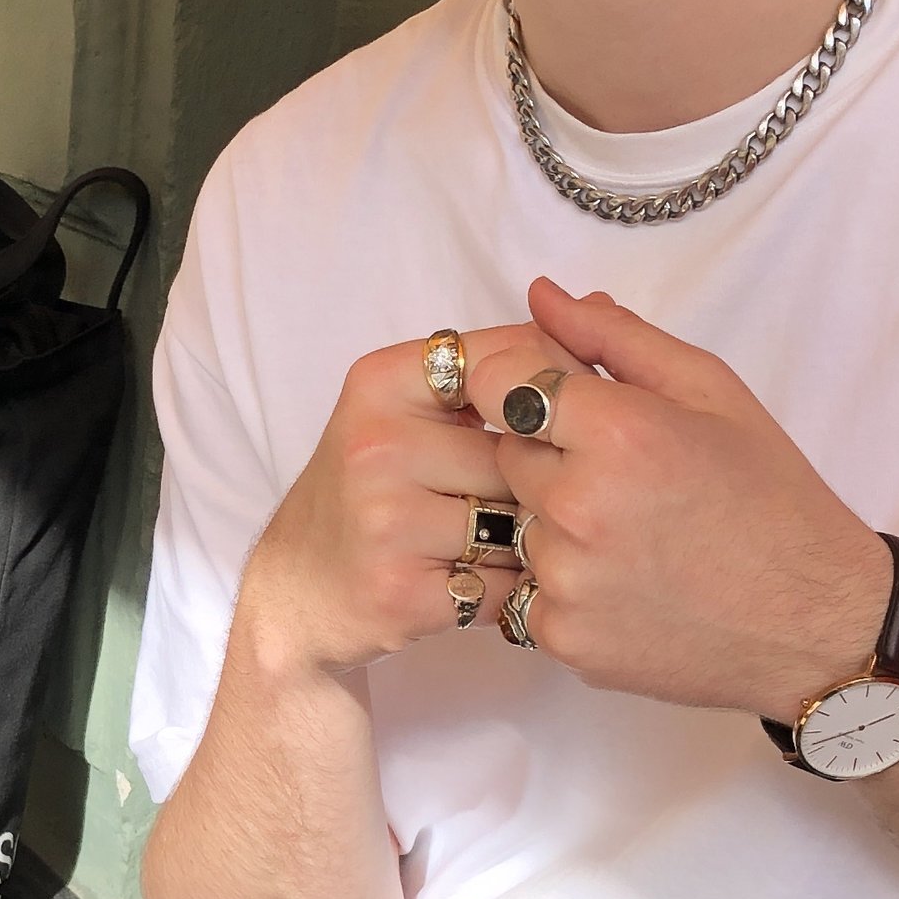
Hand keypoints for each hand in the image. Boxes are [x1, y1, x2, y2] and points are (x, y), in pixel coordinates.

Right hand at [237, 320, 569, 674]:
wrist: (297, 590)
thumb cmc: (369, 492)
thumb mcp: (404, 410)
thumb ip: (491, 369)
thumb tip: (601, 308)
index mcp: (381, 381)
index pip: (508, 358)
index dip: (553, 393)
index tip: (557, 425)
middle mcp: (378, 443)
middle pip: (523, 450)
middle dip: (540, 481)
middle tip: (526, 501)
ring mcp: (386, 519)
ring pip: (520, 519)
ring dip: (532, 539)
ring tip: (504, 543)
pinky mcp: (400, 590)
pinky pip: (505, 585)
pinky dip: (511, 590)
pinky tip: (485, 584)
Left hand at [466, 276, 887, 714]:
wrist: (817, 623)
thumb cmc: (771, 499)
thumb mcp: (712, 392)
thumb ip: (616, 338)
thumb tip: (542, 294)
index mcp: (619, 432)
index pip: (496, 380)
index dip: (516, 382)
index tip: (547, 397)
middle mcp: (579, 506)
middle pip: (504, 452)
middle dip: (547, 453)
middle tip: (623, 475)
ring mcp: (565, 578)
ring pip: (513, 524)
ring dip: (554, 520)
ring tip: (633, 533)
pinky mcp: (561, 636)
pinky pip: (527, 588)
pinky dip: (564, 582)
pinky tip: (628, 581)